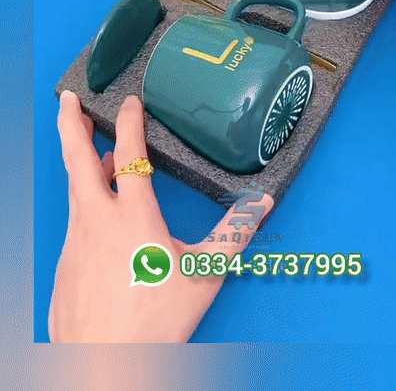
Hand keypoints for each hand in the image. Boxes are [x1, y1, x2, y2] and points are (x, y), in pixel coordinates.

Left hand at [49, 91, 272, 342]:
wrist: (104, 366)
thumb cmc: (155, 321)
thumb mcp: (205, 275)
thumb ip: (234, 233)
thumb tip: (263, 202)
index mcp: (133, 217)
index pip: (128, 154)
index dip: (129, 122)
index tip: (130, 103)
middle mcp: (97, 220)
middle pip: (77, 159)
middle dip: (70, 123)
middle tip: (68, 98)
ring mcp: (76, 240)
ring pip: (74, 188)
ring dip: (82, 163)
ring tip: (96, 152)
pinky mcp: (65, 261)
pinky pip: (74, 217)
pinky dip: (83, 199)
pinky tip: (98, 210)